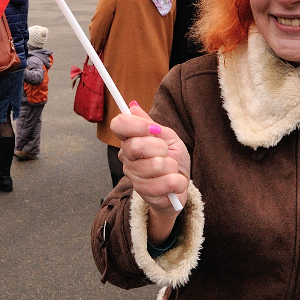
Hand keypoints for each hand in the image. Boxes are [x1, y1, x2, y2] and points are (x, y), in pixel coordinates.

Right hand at [111, 102, 189, 239]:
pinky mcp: (145, 194)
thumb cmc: (173, 159)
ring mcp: (134, 177)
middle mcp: (126, 158)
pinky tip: (174, 182)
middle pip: (136, 145)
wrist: (180, 184)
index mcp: (130, 140)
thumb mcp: (167, 136)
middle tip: (166, 153)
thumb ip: (150, 123)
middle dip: (160, 148)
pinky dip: (177, 182)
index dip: (137, 125)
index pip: (118, 125)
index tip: (155, 129)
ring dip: (172, 167)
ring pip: (155, 165)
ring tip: (171, 170)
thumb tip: (132, 106)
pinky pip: (164, 183)